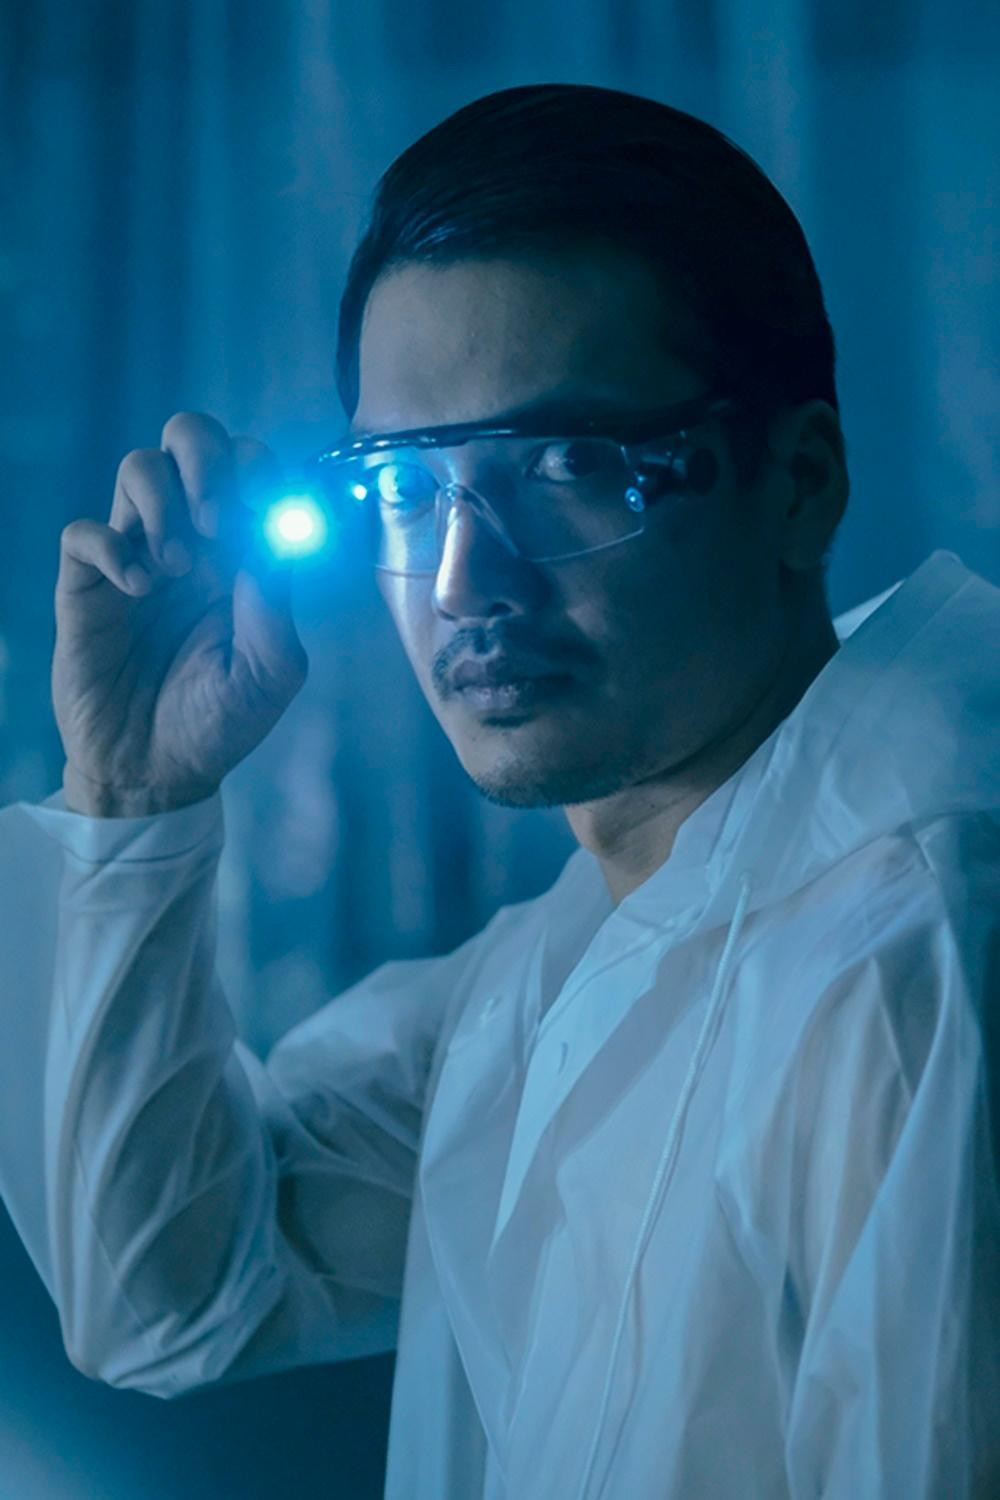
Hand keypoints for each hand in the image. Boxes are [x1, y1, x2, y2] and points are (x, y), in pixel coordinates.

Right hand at [53, 412, 309, 816]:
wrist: (157, 772)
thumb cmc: (220, 721)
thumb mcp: (271, 671)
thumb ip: (276, 600)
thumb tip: (276, 529)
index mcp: (244, 550)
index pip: (253, 467)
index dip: (260, 468)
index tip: (263, 510)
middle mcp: (193, 539)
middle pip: (192, 440)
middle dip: (208, 458)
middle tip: (215, 518)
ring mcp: (138, 555)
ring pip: (138, 466)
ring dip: (162, 502)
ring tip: (174, 568)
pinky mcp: (88, 584)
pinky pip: (85, 531)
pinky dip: (111, 547)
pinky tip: (137, 591)